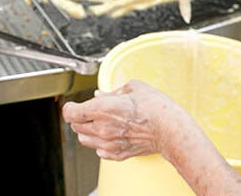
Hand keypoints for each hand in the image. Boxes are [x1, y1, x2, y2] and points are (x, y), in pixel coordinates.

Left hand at [62, 79, 186, 161]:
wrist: (170, 129)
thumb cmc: (155, 107)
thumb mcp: (134, 87)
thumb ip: (113, 91)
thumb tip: (101, 94)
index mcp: (102, 109)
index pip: (71, 112)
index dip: (70, 107)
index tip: (74, 105)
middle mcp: (102, 128)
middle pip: (76, 126)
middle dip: (80, 117)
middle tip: (91, 111)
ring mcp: (109, 144)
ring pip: (85, 140)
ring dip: (88, 130)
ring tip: (101, 123)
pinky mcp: (117, 154)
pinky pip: (99, 152)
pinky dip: (100, 143)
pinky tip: (111, 135)